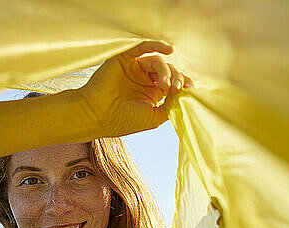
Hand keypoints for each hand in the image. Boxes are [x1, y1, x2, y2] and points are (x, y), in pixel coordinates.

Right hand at [79, 40, 193, 137]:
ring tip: (165, 85)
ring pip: (158, 62)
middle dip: (176, 79)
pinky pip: (143, 47)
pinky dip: (157, 46)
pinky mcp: (125, 59)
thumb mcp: (154, 118)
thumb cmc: (122, 121)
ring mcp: (134, 69)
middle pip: (168, 72)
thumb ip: (170, 106)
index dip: (183, 84)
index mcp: (150, 94)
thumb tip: (184, 95)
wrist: (97, 116)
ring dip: (166, 72)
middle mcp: (143, 80)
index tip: (191, 89)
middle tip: (176, 88)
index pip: (172, 84)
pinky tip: (169, 49)